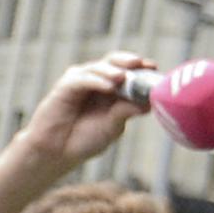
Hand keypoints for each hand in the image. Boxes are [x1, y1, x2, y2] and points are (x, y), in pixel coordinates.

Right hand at [12, 54, 156, 172]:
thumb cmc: (86, 138)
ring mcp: (80, 82)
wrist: (58, 150)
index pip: (128, 71)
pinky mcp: (64, 87)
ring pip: (97, 69)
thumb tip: (148, 104)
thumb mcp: (113, 126)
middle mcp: (97, 82)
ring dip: (111, 71)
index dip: (140, 68)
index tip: (154, 67)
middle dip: (128, 62)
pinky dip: (96, 81)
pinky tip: (108, 87)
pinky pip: (81, 80)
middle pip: (113, 63)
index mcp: (112, 90)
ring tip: (124, 77)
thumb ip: (126, 113)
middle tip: (140, 63)